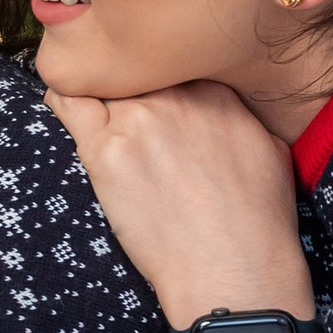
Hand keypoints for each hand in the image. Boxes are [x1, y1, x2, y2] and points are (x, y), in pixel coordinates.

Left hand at [44, 79, 313, 332]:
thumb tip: (221, 109)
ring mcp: (138, 121)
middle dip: (124, 80)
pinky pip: (68, 103)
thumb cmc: (258, 223)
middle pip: (131, 67)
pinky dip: (62, 95)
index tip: (148, 92)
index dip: (154, 74)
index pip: (166, 61)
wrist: (235, 271)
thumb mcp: (270, 151)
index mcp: (215, 90)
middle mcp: (175, 96)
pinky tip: (62, 100)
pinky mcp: (105, 152)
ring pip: (99, 79)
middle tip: (120, 101)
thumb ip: (238, 116)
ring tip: (88, 99)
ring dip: (94, 87)